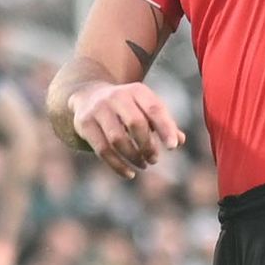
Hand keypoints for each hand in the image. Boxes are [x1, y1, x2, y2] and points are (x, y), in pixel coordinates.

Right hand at [70, 80, 184, 180]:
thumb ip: (164, 123)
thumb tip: (180, 140)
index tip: (173, 147)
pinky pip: (102, 150)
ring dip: (133, 156)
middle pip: (135, 123)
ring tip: (144, 164)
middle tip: (154, 159)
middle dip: (147, 145)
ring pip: (117, 139)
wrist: (88, 94)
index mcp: (137, 91)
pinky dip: (117, 165)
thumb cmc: (127, 107)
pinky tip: (129, 174)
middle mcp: (117, 96)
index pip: (154, 109)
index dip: (165, 128)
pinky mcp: (85, 123)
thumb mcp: (145, 108)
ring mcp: (98, 109)